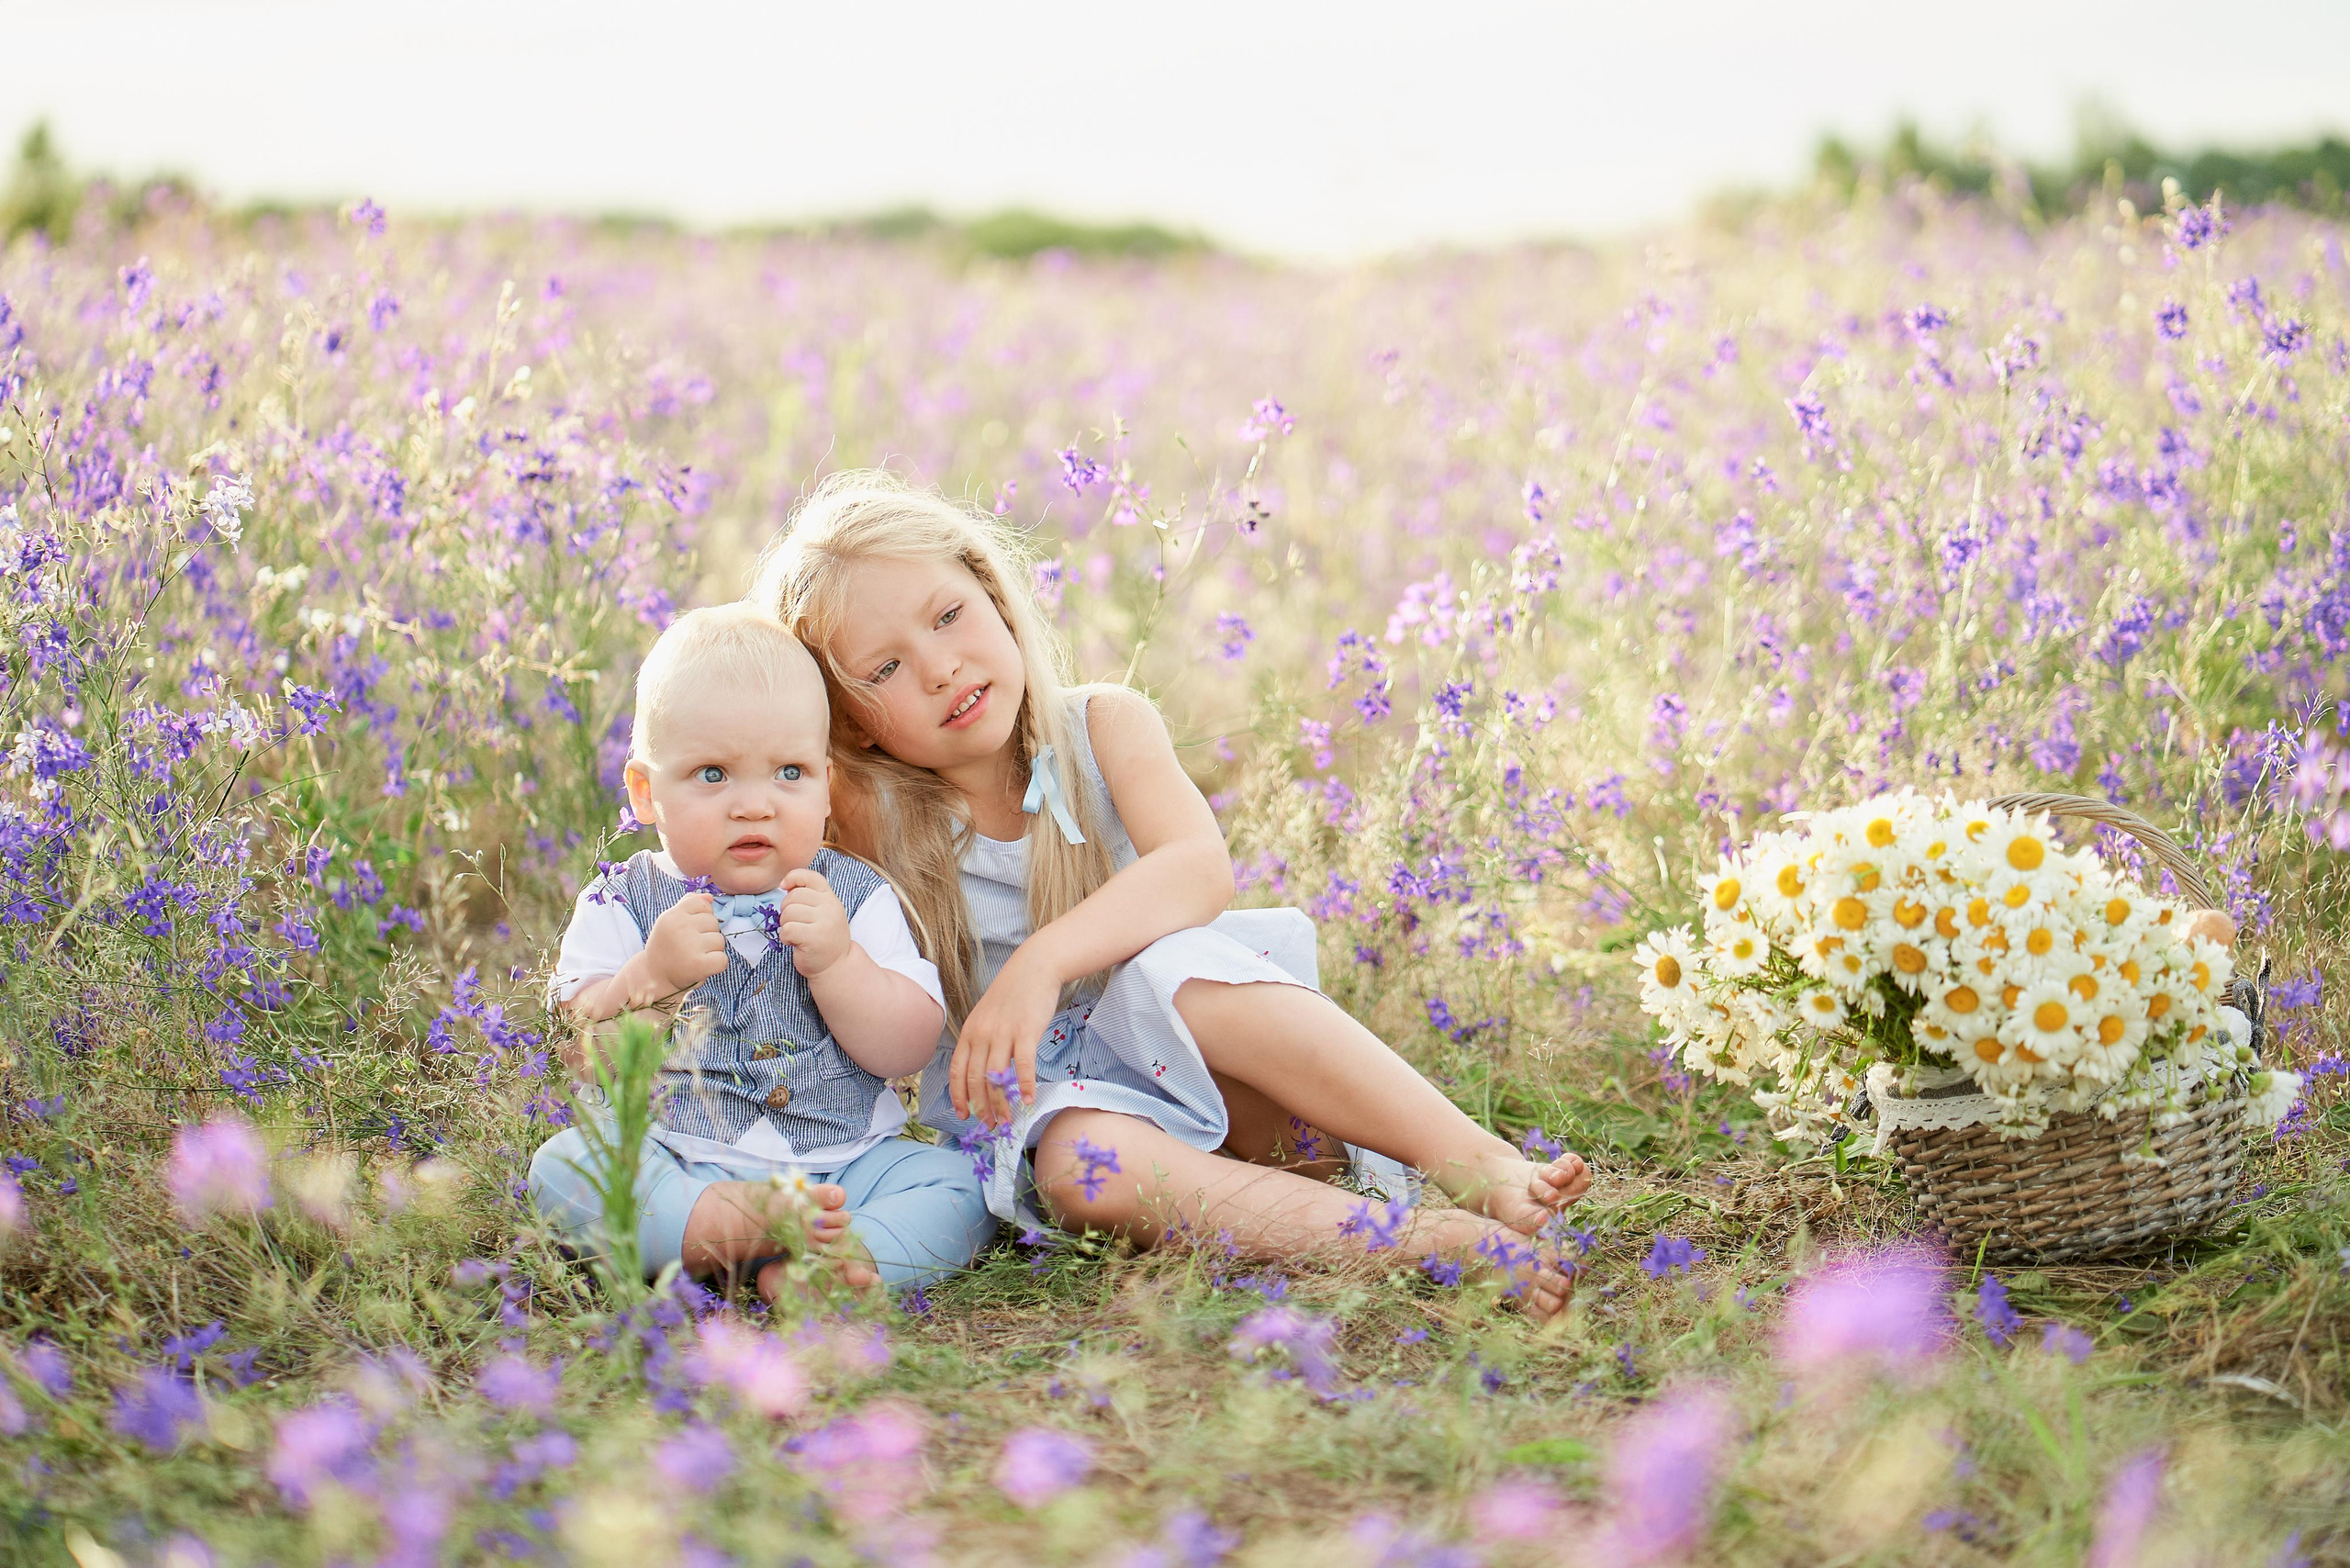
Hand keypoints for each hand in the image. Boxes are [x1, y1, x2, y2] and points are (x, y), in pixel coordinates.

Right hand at [641, 893, 726, 1000]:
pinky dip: (716, 964)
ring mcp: (689, 946)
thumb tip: (710, 897)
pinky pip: (722, 959)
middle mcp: (680, 928)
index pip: (701, 903)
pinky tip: (702, 967)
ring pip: (720, 940)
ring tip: (694, 956)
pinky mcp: (699, 964)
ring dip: (712, 950)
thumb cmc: (666, 947)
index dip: (702, 915)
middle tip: (691, 946)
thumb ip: (687, 905)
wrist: (654, 977)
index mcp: (672, 916)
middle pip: (713, 921)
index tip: (690, 928)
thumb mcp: (670, 922)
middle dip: (707, 933)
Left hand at [776, 868, 850, 977]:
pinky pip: (787, 929)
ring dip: (785, 926)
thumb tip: (785, 885)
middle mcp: (830, 906)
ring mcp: (824, 922)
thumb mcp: (823, 912)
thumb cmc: (823, 938)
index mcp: (830, 897)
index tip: (785, 887)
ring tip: (796, 934)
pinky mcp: (814, 937)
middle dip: (786, 910)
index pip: (810, 876)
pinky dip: (785, 938)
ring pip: (788, 913)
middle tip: (795, 924)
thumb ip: (809, 897)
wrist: (836, 966)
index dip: (793, 877)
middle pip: (793, 897)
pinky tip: (794, 943)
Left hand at [951, 950, 1060, 1124]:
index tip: (963, 1115)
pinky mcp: (1026, 1031)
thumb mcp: (986, 1016)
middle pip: (976, 1080)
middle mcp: (982, 1035)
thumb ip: (981, 1042)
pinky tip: (1029, 1101)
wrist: (1033, 967)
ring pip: (996, 1078)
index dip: (958, 1097)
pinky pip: (1024, 1065)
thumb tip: (982, 1074)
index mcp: (969, 1033)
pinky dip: (1026, 1086)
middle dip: (981, 1108)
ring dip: (1002, 1104)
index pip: (958, 1071)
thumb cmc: (1011, 995)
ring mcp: (1003, 1033)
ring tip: (1007, 1121)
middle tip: (990, 1126)